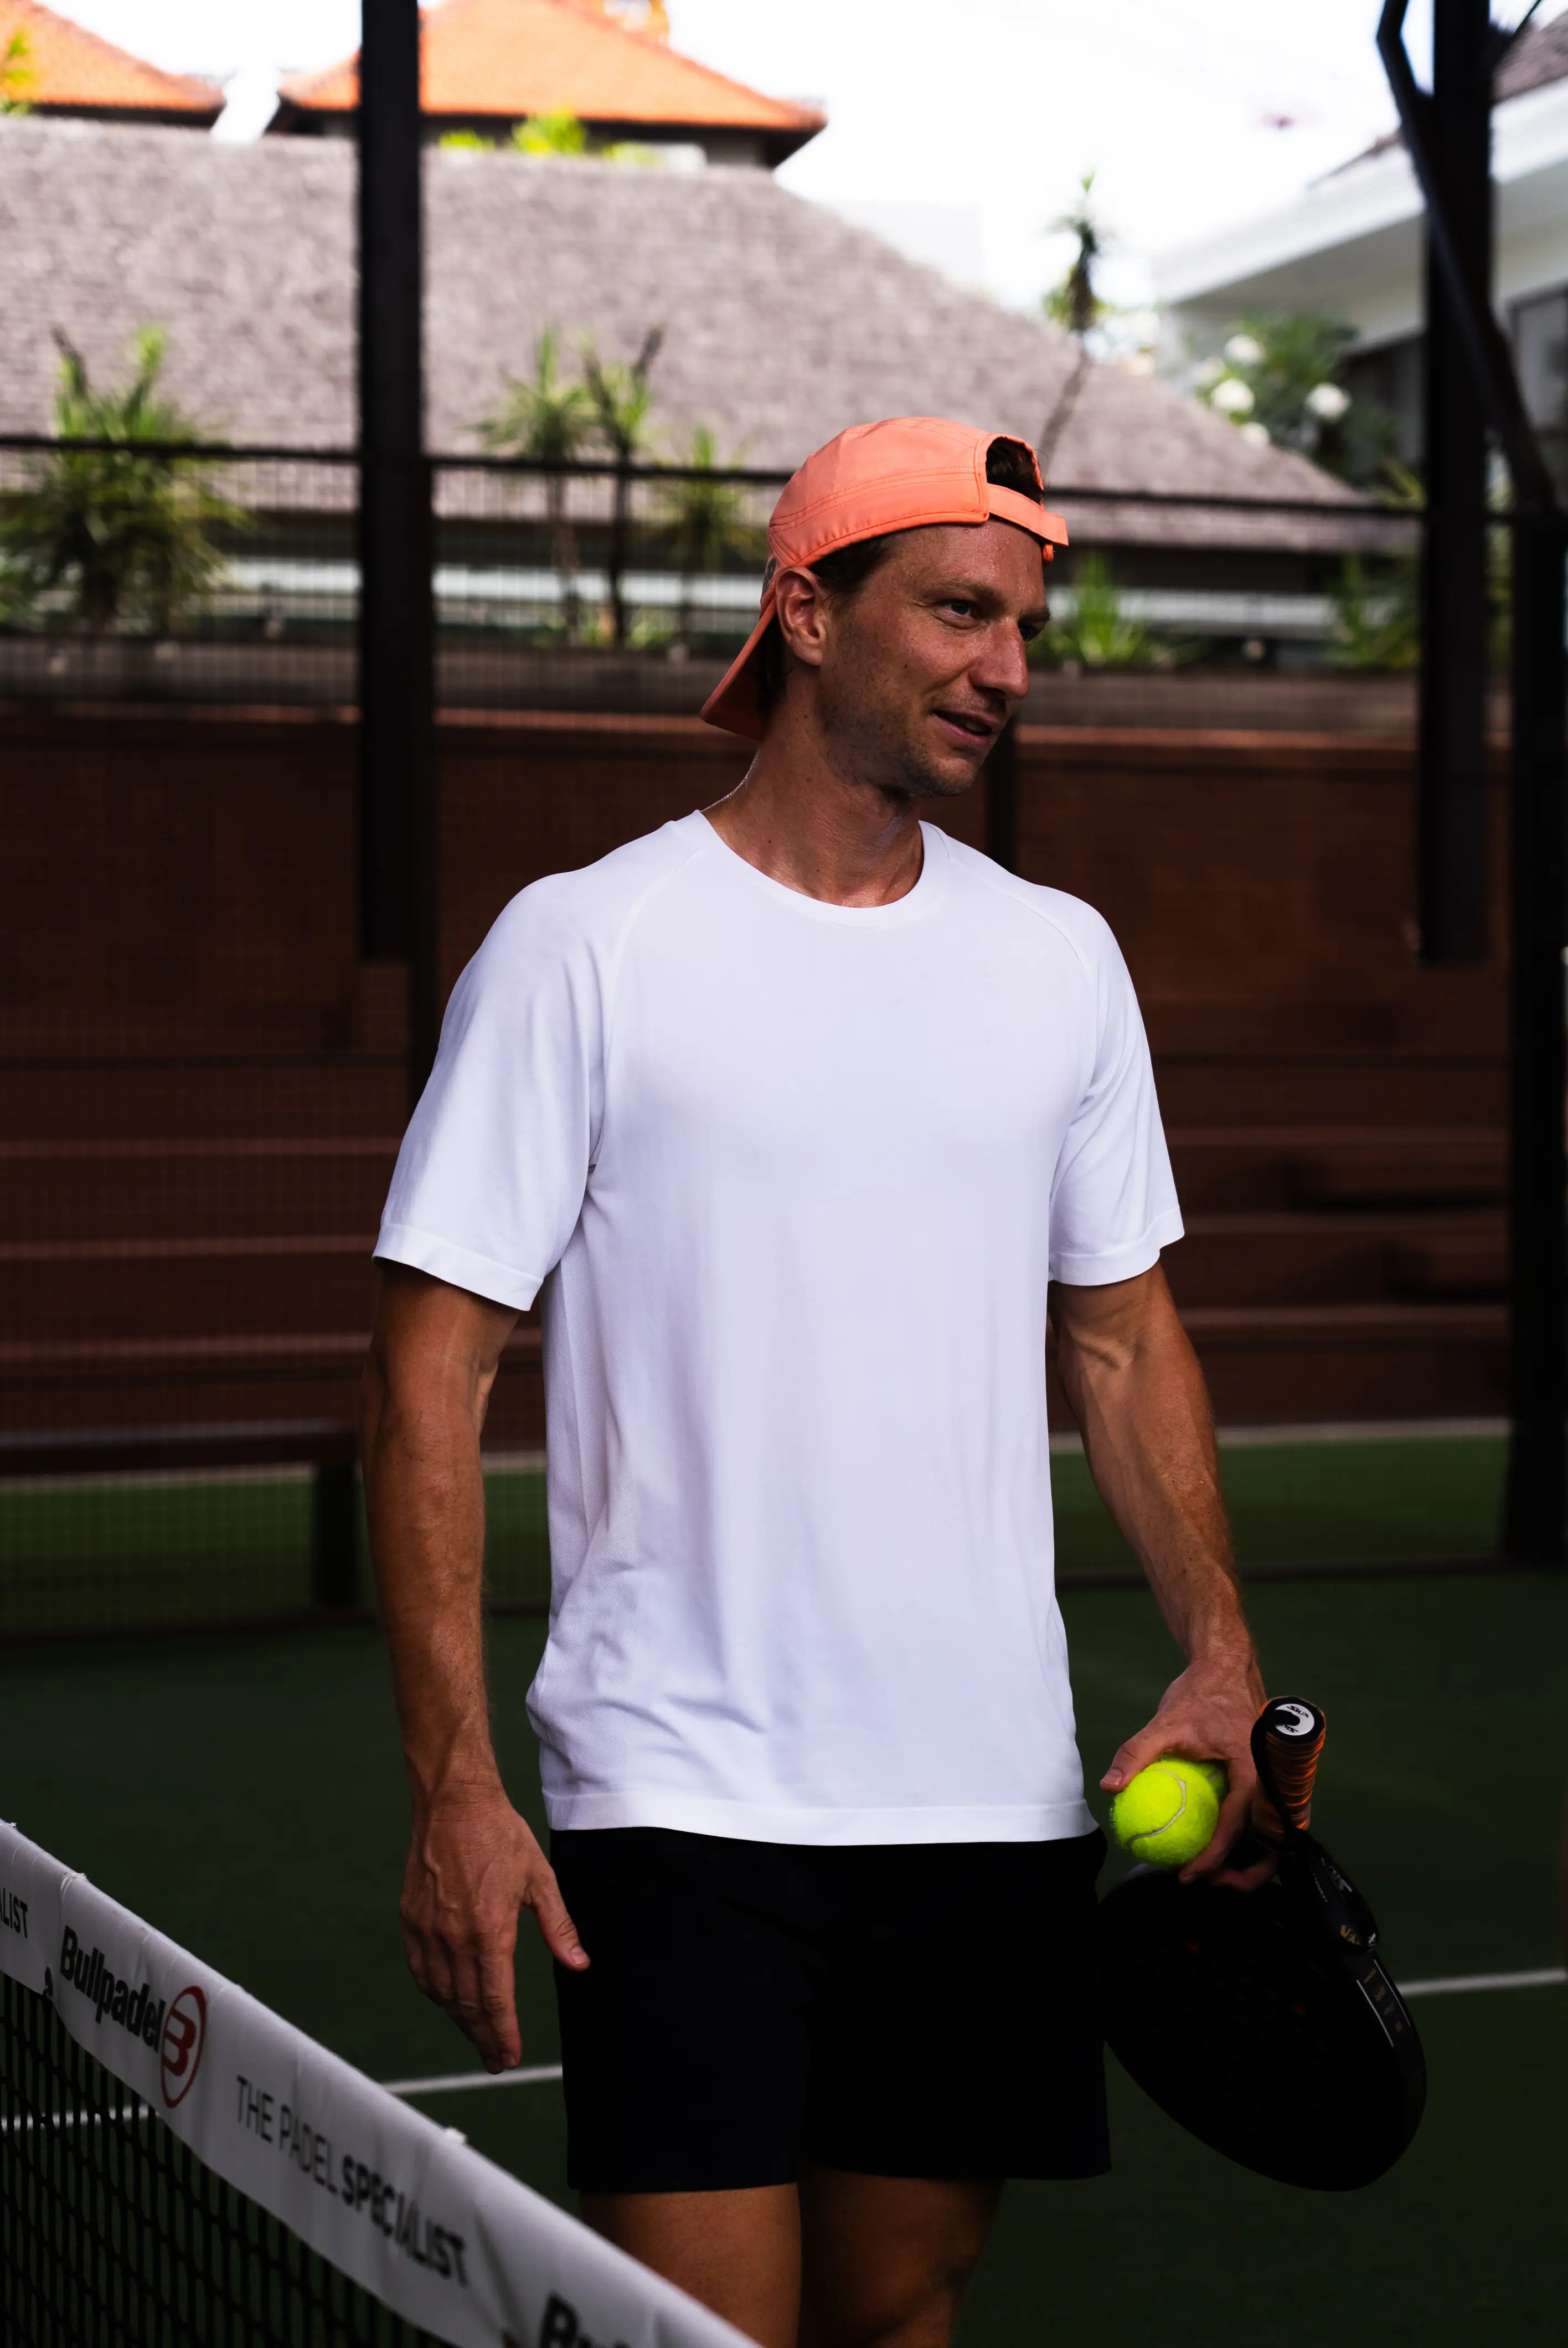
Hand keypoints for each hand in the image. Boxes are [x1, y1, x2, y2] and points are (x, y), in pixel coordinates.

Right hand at [399, 1783, 588, 2071]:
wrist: (453, 1804)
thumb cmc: (501, 1836)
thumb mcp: (540, 1878)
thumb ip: (558, 1927)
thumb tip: (579, 1965)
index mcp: (489, 1929)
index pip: (494, 1999)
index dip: (502, 2033)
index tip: (509, 2057)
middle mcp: (453, 1937)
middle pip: (466, 2004)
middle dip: (482, 2036)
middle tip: (495, 2060)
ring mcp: (427, 1930)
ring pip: (441, 1992)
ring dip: (459, 2019)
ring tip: (477, 2033)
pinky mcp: (410, 1920)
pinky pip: (421, 1971)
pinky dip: (435, 1992)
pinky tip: (447, 2000)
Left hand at [1101, 1649, 1274, 1890]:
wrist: (1226, 1666)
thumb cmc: (1200, 1694)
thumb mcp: (1165, 1723)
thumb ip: (1136, 1753)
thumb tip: (1110, 1786)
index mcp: (1255, 1768)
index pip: (1238, 1824)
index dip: (1214, 1856)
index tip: (1187, 1874)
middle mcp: (1274, 1778)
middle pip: (1270, 1842)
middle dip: (1244, 1873)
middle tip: (1206, 1882)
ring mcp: (1277, 1781)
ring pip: (1271, 1835)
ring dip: (1247, 1859)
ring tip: (1211, 1870)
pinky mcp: (1271, 1781)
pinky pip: (1262, 1818)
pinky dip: (1245, 1838)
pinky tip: (1214, 1842)